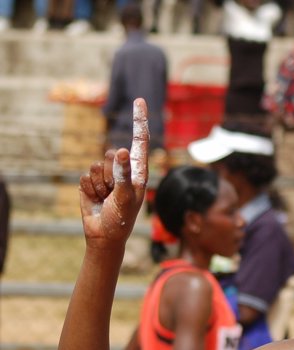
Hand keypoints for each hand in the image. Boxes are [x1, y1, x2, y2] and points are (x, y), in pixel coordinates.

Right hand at [78, 98, 148, 246]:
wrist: (104, 236)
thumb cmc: (122, 218)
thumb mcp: (125, 197)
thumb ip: (123, 174)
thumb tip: (121, 150)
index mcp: (138, 171)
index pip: (140, 140)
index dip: (139, 120)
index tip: (140, 100)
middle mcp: (123, 169)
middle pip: (111, 154)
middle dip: (110, 174)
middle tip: (114, 192)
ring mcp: (106, 174)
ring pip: (96, 164)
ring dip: (99, 184)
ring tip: (106, 197)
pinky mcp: (90, 181)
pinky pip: (84, 176)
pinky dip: (88, 189)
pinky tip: (96, 200)